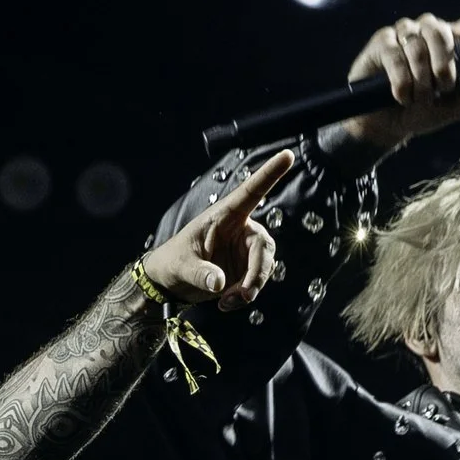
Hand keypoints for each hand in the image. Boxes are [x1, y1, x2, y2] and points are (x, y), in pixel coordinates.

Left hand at [140, 149, 295, 311]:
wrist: (171, 283)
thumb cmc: (173, 262)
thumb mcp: (181, 267)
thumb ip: (200, 274)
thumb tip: (219, 283)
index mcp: (224, 215)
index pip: (251, 192)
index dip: (270, 174)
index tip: (288, 155)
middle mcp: (241, 229)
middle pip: (264, 246)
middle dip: (258, 273)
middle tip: (244, 295)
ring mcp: (246, 250)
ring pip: (265, 267)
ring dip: (250, 288)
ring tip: (227, 303)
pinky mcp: (247, 269)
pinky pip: (257, 283)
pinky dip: (245, 296)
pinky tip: (225, 303)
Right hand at [338, 4, 459, 152]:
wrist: (385, 126)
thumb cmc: (422, 112)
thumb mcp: (457, 106)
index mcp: (451, 46)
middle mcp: (428, 33)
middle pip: (441, 32)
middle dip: (443, 62)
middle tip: (443, 87)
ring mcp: (404, 34)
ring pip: (417, 44)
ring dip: (420, 77)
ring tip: (417, 98)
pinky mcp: (382, 42)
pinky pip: (395, 54)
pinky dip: (401, 78)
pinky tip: (400, 96)